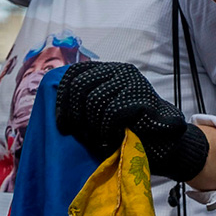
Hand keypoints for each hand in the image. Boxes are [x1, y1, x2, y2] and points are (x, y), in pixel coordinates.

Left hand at [54, 62, 209, 181]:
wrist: (163, 146)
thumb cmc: (125, 132)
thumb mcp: (98, 114)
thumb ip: (81, 104)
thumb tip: (52, 104)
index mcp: (107, 71)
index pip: (73, 74)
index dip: (63, 99)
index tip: (64, 124)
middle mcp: (119, 70)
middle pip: (80, 87)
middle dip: (76, 115)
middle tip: (84, 135)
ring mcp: (132, 81)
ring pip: (94, 100)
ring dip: (93, 126)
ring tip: (101, 139)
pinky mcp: (141, 96)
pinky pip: (112, 112)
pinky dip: (107, 131)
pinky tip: (112, 140)